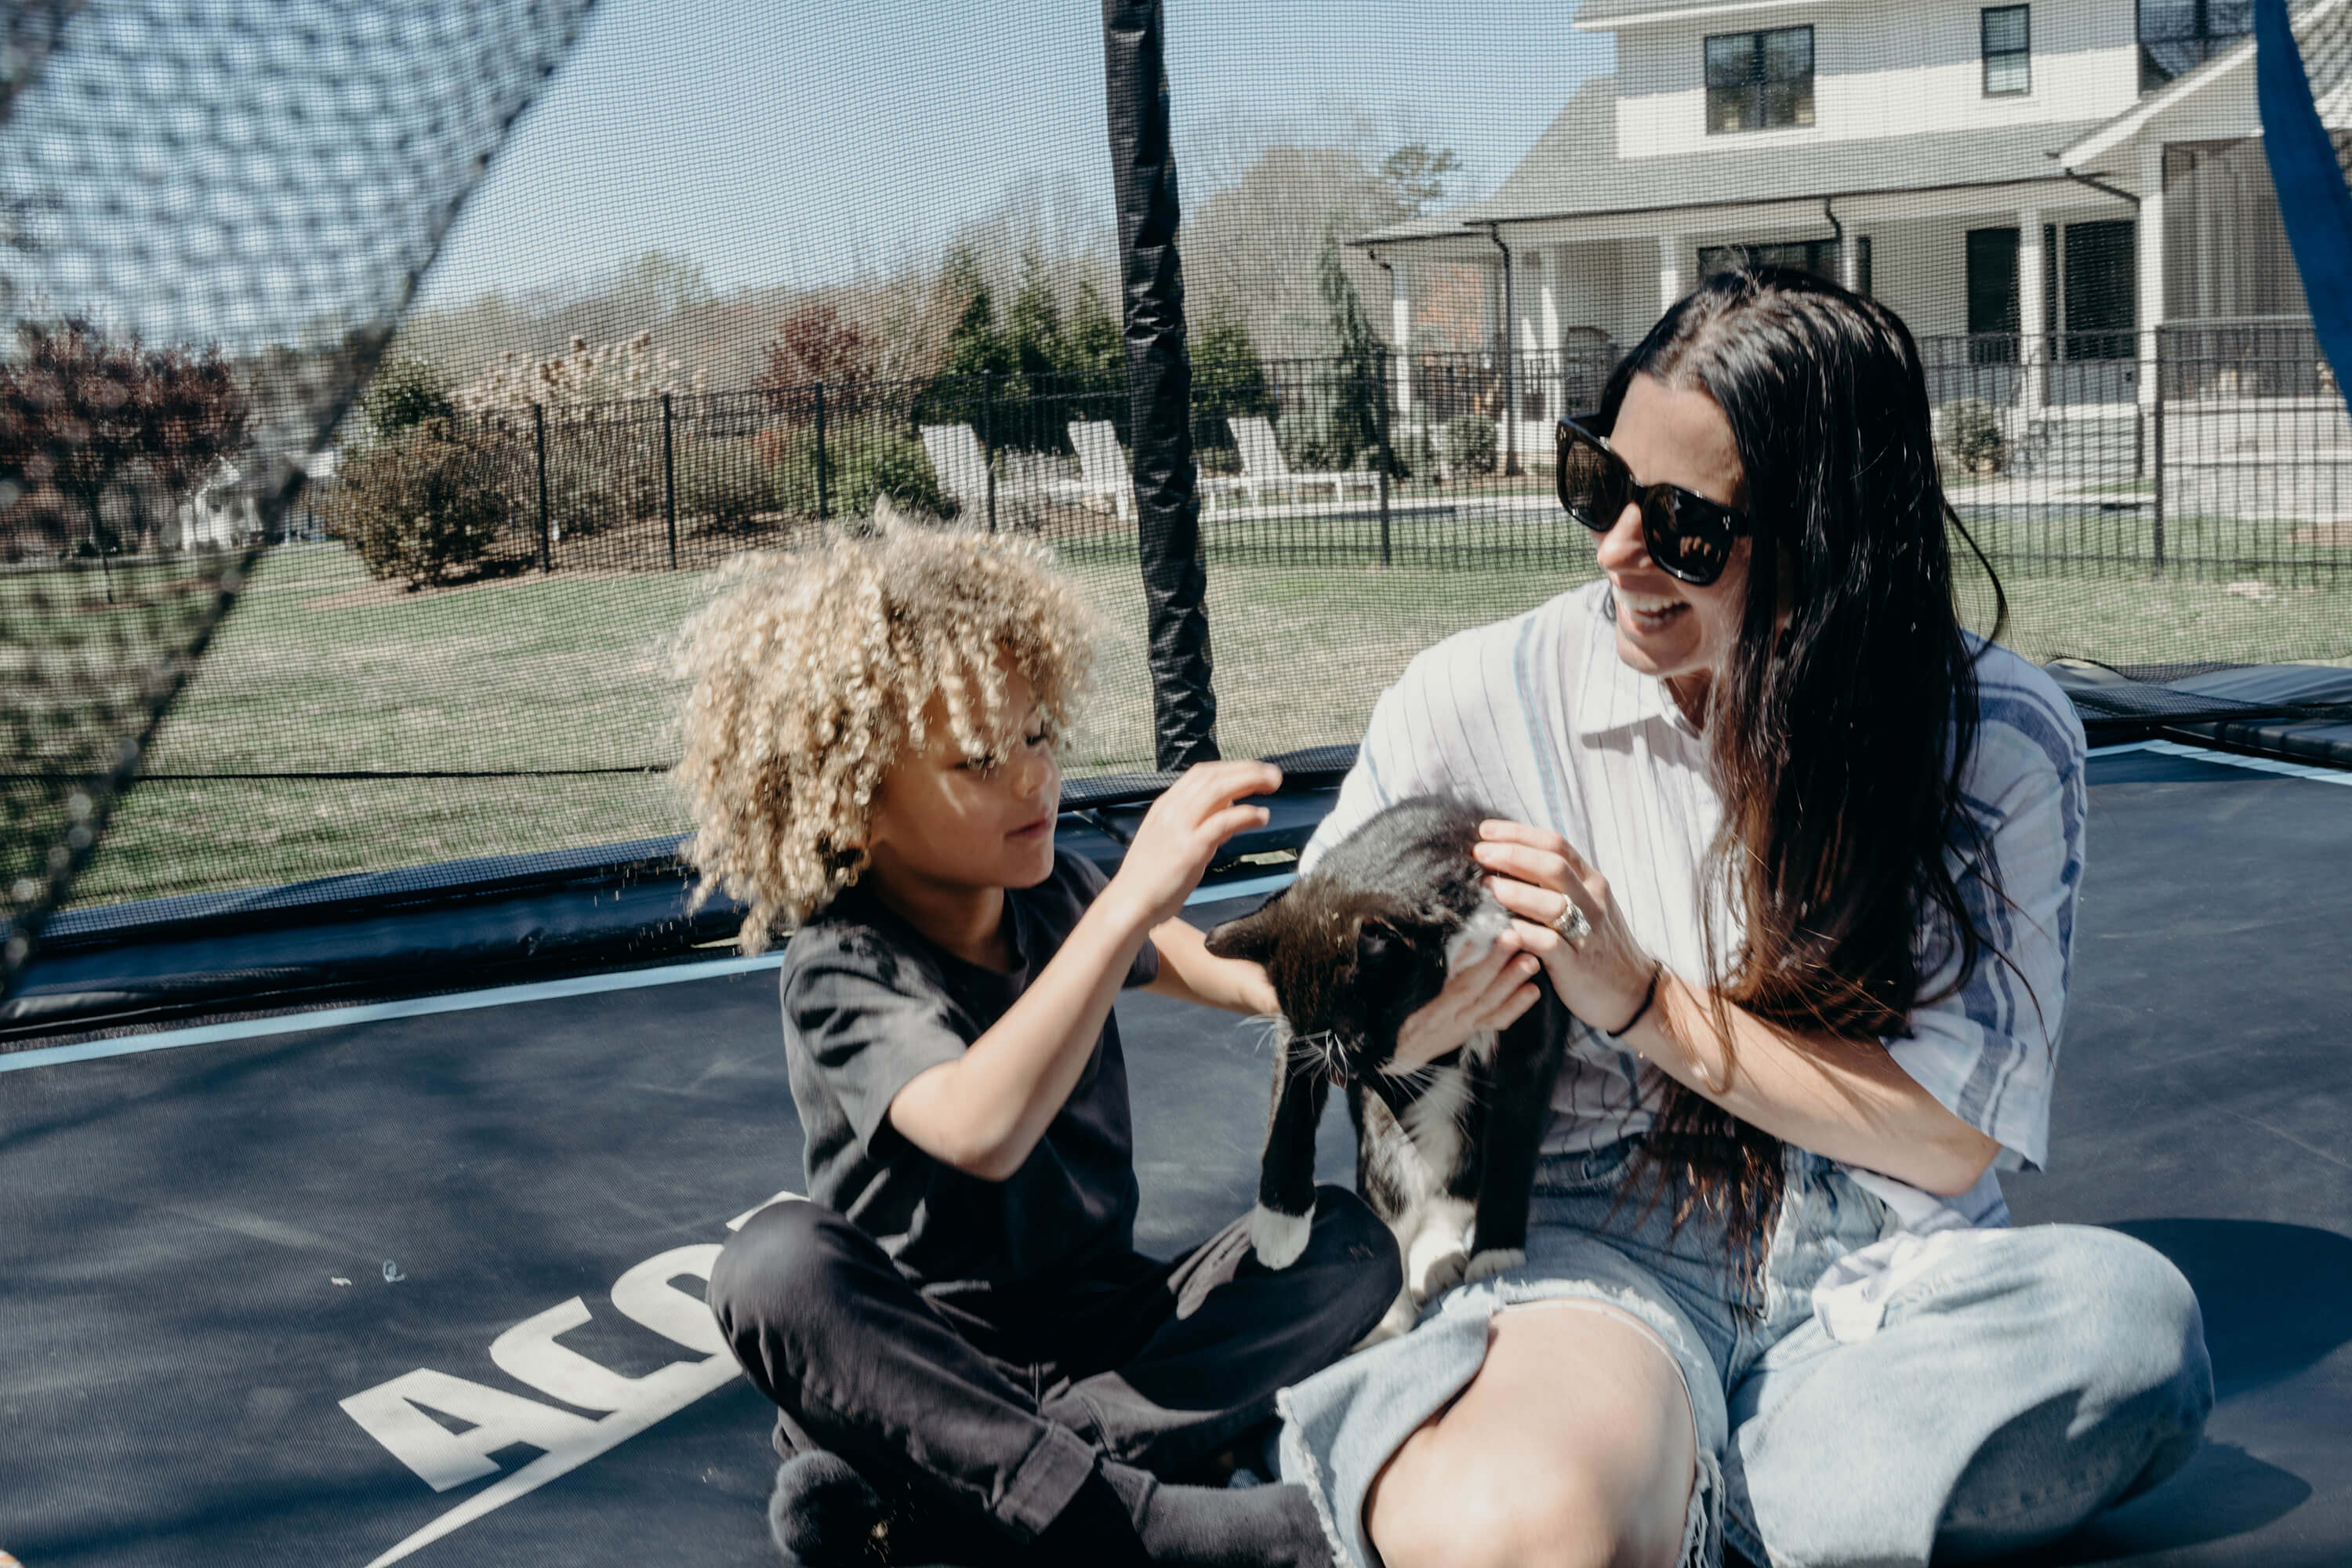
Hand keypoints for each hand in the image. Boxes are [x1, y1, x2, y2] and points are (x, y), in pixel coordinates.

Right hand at [1106, 760, 1280, 929]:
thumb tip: (1227, 810)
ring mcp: (1180, 827)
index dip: (1230, 768)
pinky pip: (1224, 821)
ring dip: (1250, 781)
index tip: (1252, 772)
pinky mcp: (1191, 847)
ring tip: (1273, 784)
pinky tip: (1262, 816)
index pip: (1201, 774)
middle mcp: (1172, 809)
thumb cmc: (1150, 878)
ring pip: (1219, 790)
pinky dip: (1247, 814)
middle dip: (1246, 770)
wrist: (1129, 903)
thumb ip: (1196, 823)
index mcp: (1165, 806)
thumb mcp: (1169, 840)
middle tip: (1273, 774)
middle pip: (1214, 776)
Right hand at [1390, 930, 1542, 1071]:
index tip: (1504, 937)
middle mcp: (1452, 1023)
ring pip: (1494, 1009)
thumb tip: (1465, 943)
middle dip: (1506, 970)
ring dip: (1514, 986)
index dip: (1487, 963)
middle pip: (1484, 995)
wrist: (1395, 1055)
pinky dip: (1515, 1007)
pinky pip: (1496, 1022)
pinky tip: (1532, 991)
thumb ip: (1433, 971)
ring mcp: (1463, 1029)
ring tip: (1533, 963)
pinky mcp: (1470, 1032)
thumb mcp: (1403, 993)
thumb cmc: (1394, 1017)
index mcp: (1433, 1012)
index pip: (1465, 985)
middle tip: (1525, 947)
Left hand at [1472, 820, 1656, 1035]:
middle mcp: (1591, 902)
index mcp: (1591, 882)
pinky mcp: (1576, 965)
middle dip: (1513, 855)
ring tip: (1487, 885)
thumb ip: (1559, 882)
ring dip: (1516, 892)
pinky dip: (1525, 934)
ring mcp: (1586, 933)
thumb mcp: (1587, 903)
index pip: (1556, 844)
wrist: (1634, 990)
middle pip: (1553, 866)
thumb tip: (1511, 855)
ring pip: (1552, 903)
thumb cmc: (1598, 943)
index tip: (1486, 830)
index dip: (1519, 833)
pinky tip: (1503, 928)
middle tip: (1479, 852)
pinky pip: (1548, 944)